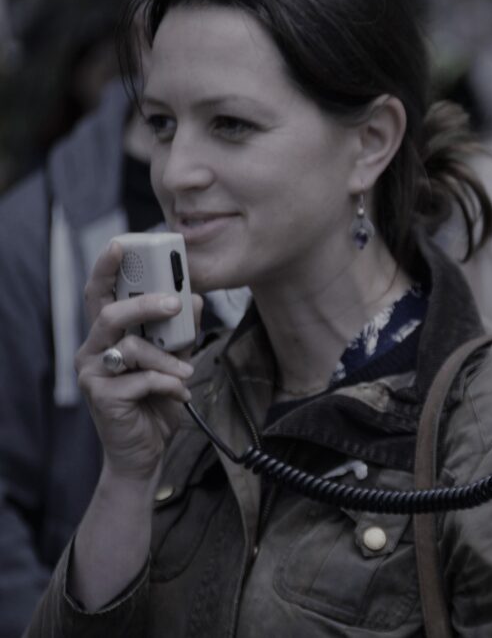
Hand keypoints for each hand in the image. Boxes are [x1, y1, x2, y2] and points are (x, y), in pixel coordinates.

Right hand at [75, 241, 203, 480]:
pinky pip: (140, 380)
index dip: (107, 267)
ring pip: (130, 348)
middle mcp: (92, 350)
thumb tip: (195, 298)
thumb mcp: (175, 361)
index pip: (101, 293)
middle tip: (176, 304)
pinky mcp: (101, 397)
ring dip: (167, 359)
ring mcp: (93, 374)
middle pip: (110, 314)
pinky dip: (167, 384)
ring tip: (186, 374)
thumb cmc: (155, 401)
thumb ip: (181, 332)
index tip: (123, 243)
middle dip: (146, 305)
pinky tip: (178, 394)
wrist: (144, 451)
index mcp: (107, 336)